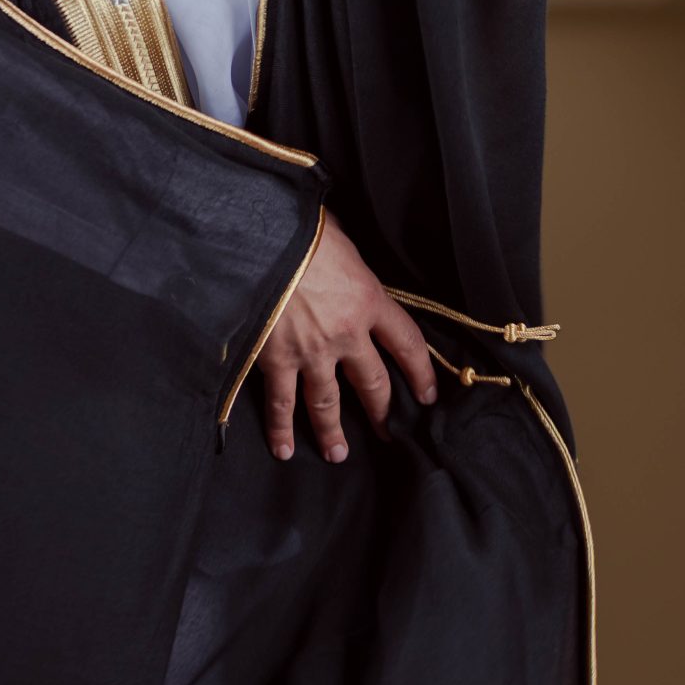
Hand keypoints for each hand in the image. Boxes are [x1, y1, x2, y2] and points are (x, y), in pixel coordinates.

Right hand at [259, 206, 437, 462]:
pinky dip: (281, 429)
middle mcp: (347, 334)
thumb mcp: (340, 238)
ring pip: (328, 403)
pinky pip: (281, 403)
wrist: (257, 239)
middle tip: (387, 432)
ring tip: (338, 454)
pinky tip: (283, 449)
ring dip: (333, 431)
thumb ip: (348, 262)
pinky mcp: (276, 360)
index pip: (407, 344)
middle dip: (382, 412)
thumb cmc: (299, 230)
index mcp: (369, 300)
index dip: (421, 373)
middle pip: (373, 383)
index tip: (428, 395)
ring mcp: (311, 352)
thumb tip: (345, 258)